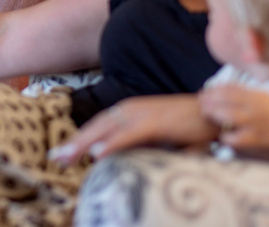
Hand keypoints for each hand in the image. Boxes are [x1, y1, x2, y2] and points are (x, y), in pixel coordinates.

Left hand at [49, 95, 216, 165]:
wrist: (212, 113)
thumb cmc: (185, 126)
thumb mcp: (156, 136)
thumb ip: (137, 143)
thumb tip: (119, 158)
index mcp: (128, 111)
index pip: (98, 125)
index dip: (79, 137)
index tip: (61, 152)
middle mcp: (130, 109)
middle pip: (96, 126)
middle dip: (75, 142)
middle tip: (55, 157)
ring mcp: (141, 114)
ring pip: (106, 129)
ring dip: (84, 143)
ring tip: (67, 156)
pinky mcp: (155, 122)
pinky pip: (128, 134)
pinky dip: (111, 143)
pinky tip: (98, 153)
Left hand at [199, 85, 268, 150]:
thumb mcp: (262, 95)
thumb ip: (243, 92)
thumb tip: (221, 88)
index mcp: (254, 95)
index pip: (227, 89)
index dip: (212, 90)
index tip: (204, 92)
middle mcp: (253, 107)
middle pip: (224, 101)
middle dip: (209, 102)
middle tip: (201, 104)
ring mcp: (254, 123)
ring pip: (227, 116)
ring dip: (214, 115)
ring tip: (208, 116)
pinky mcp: (257, 139)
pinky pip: (236, 138)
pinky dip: (227, 137)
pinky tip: (223, 135)